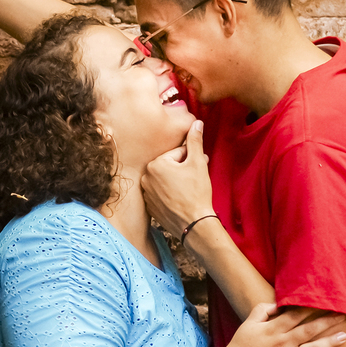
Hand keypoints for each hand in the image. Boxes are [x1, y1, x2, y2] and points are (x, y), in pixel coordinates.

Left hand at [142, 120, 214, 238]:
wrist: (194, 224)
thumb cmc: (196, 193)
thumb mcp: (198, 163)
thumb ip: (195, 141)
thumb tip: (196, 123)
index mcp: (155, 164)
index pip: (177, 153)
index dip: (191, 159)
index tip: (199, 167)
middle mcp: (145, 177)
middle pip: (169, 166)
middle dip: (184, 169)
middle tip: (196, 178)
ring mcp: (146, 193)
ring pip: (165, 180)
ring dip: (177, 180)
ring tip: (190, 190)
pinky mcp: (149, 206)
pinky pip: (160, 194)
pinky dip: (170, 194)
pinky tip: (181, 199)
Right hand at [220, 304, 345, 346]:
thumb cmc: (240, 346)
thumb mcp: (248, 323)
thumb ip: (263, 310)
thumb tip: (278, 304)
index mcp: (273, 329)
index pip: (296, 315)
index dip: (311, 308)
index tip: (324, 302)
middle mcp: (283, 343)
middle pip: (309, 330)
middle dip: (326, 322)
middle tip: (342, 317)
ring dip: (329, 343)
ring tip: (344, 337)